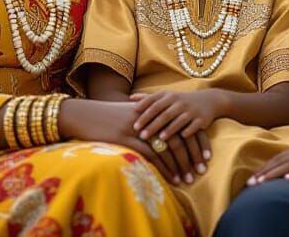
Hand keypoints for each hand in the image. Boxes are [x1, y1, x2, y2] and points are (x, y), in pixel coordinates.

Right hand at [60, 99, 207, 184]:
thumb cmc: (106, 117)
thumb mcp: (130, 115)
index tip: (205, 155)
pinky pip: (152, 155)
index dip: (196, 141)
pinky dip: (165, 168)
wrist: (83, 114)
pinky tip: (172, 178)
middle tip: (201, 170)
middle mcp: (151, 117)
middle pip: (180, 136)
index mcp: (155, 110)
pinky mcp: (128, 139)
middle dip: (193, 155)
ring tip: (189, 179)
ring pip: (168, 147)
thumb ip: (148, 122)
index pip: (182, 125)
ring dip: (181, 165)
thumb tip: (161, 136)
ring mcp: (140, 128)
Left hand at [132, 90, 220, 140]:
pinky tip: (181, 138)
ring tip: (159, 139)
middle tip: (141, 135)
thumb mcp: (166, 96)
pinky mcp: (201, 118)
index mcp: (168, 96)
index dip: (144, 114)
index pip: (153, 104)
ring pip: (178, 120)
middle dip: (152, 125)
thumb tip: (130, 98)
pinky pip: (193, 126)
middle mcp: (179, 101)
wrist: (208, 101)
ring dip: (169, 130)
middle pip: (163, 114)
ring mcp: (190, 110)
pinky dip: (187, 131)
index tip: (134, 125)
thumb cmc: (181, 100)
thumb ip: (149, 98)